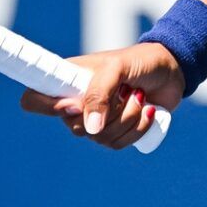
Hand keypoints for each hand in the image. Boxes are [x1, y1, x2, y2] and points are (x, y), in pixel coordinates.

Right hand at [18, 42, 184, 150]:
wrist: (172, 70)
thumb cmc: (140, 61)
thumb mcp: (117, 68)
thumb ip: (99, 94)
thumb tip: (90, 129)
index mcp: (68, 80)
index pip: (34, 98)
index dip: (45, 107)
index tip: (73, 105)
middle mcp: (78, 101)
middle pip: (74, 127)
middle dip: (108, 112)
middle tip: (125, 91)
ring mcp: (97, 119)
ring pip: (100, 138)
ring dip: (128, 118)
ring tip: (139, 96)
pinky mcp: (117, 131)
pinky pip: (118, 145)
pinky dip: (137, 129)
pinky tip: (147, 111)